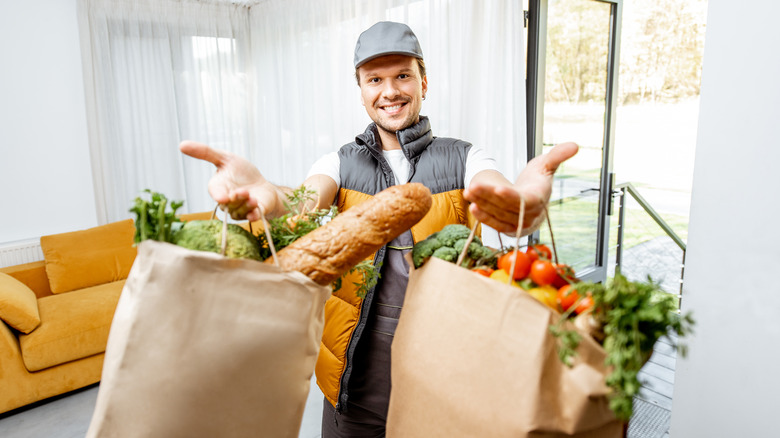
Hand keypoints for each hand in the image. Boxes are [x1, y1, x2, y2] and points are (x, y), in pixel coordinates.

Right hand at [179, 141, 280, 221]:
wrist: (262, 184)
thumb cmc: (241, 172)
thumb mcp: (225, 158)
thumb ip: (205, 153)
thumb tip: (181, 145)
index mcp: (219, 187)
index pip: (215, 192)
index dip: (218, 195)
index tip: (223, 197)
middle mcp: (228, 201)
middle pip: (228, 204)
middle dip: (236, 199)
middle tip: (243, 192)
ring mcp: (240, 209)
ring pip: (239, 211)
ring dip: (246, 205)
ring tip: (253, 199)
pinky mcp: (255, 213)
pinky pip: (252, 217)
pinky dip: (254, 215)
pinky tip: (256, 214)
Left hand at [463, 142, 578, 234]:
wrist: (530, 197)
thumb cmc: (536, 180)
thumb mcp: (546, 165)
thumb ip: (557, 156)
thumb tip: (575, 145)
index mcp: (540, 200)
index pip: (526, 201)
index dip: (512, 196)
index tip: (498, 188)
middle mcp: (531, 215)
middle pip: (507, 207)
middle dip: (489, 197)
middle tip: (473, 186)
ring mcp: (519, 224)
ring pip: (499, 215)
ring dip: (483, 204)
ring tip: (469, 192)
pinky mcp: (509, 229)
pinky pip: (495, 224)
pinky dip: (484, 216)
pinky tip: (473, 206)